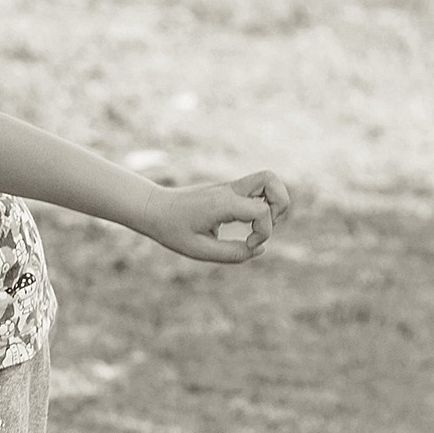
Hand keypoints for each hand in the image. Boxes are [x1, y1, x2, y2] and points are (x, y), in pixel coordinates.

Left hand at [145, 170, 292, 262]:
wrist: (152, 208)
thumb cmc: (171, 229)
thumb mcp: (199, 249)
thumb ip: (232, 253)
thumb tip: (260, 249)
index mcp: (222, 203)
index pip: (262, 210)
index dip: (264, 231)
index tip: (249, 244)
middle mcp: (230, 190)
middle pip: (272, 180)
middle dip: (280, 205)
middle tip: (264, 225)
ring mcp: (230, 187)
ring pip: (268, 179)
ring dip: (274, 201)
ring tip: (260, 223)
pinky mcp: (228, 190)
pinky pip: (256, 188)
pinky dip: (262, 203)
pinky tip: (248, 222)